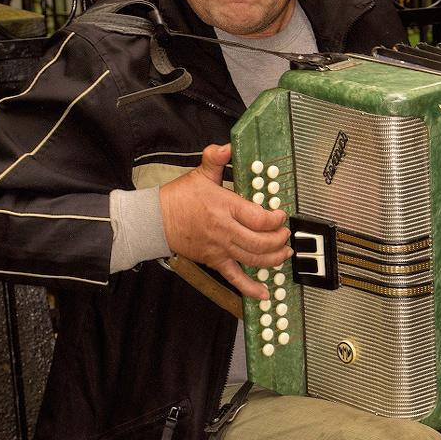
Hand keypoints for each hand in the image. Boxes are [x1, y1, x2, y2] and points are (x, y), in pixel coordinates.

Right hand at [159, 143, 291, 299]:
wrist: (155, 221)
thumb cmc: (178, 199)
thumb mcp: (200, 173)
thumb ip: (216, 158)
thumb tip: (227, 146)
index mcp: (224, 207)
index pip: (259, 218)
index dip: (276, 219)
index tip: (281, 216)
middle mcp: (224, 230)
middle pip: (260, 242)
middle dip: (279, 240)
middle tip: (286, 235)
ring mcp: (220, 248)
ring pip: (253, 259)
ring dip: (273, 259)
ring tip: (284, 254)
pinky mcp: (214, 261)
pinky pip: (234, 278)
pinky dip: (250, 288)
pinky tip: (262, 292)